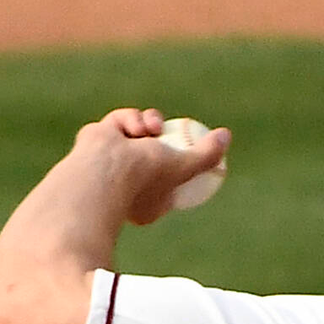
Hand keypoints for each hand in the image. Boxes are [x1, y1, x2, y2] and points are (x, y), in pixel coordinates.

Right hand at [76, 108, 231, 227]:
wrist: (101, 171)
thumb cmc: (144, 177)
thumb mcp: (183, 166)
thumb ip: (206, 155)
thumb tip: (227, 135)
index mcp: (146, 203)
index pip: (169, 178)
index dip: (181, 161)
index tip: (191, 150)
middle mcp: (126, 186)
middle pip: (153, 153)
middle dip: (164, 138)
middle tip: (170, 131)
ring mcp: (109, 165)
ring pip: (138, 133)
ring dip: (149, 123)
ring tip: (151, 128)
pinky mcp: (96, 142)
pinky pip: (119, 122)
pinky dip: (128, 120)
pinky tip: (132, 128)